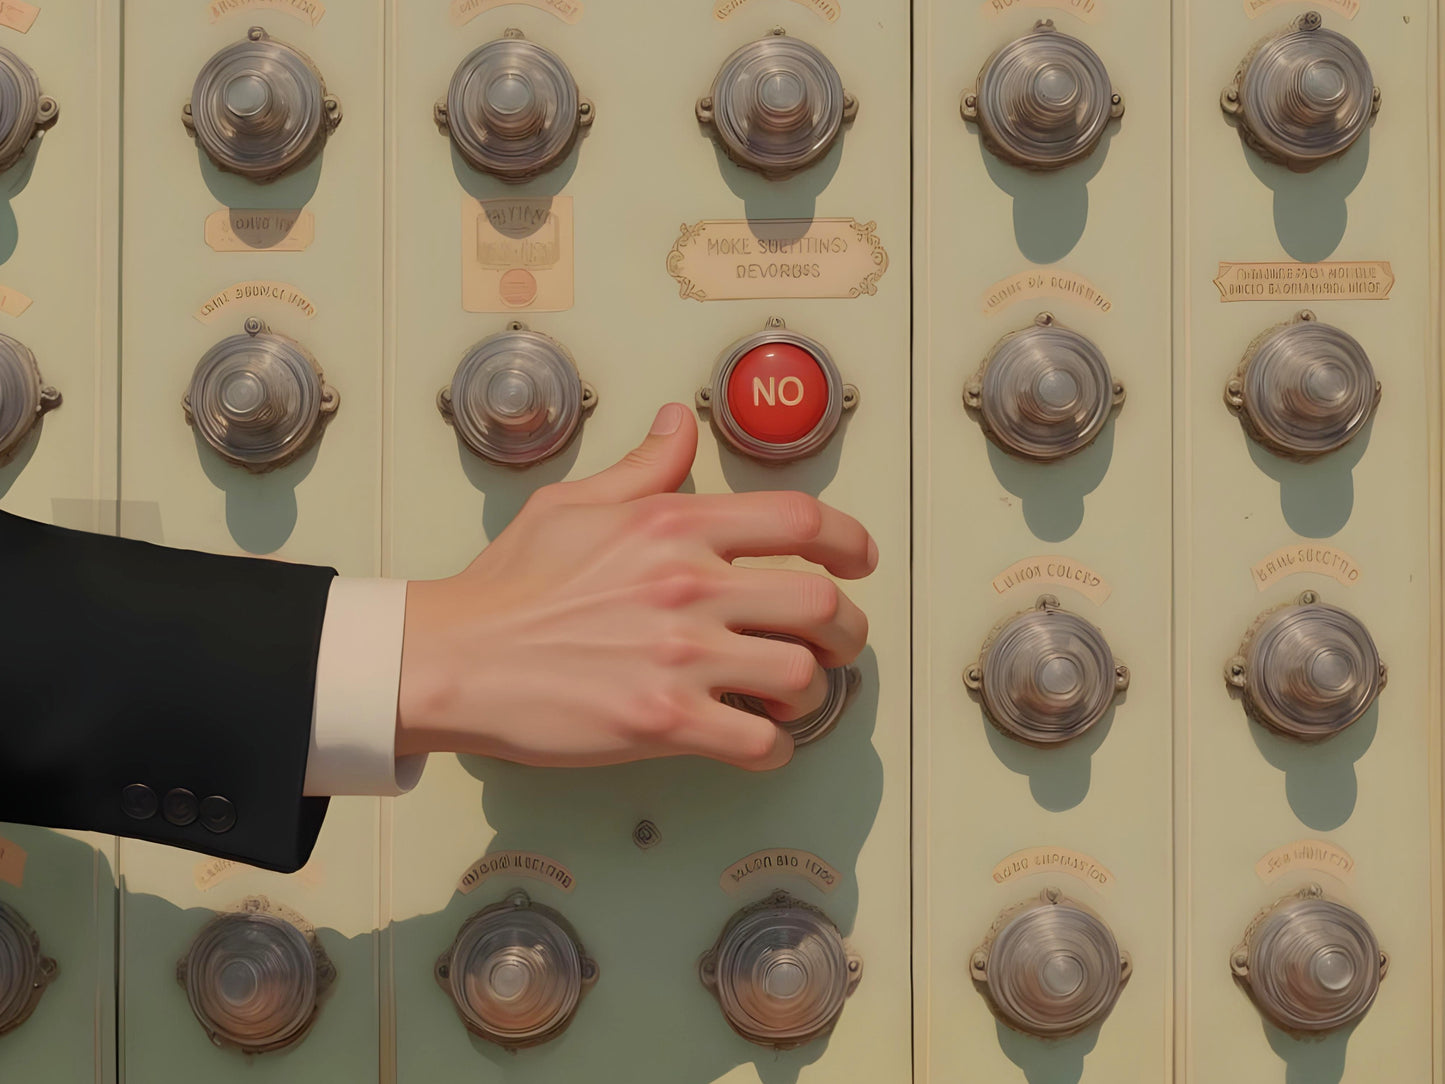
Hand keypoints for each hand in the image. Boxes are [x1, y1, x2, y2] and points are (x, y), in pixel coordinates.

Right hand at [395, 402, 876, 770]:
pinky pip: (761, 743)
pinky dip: (774, 747)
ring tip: (788, 694)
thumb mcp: (572, 503)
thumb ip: (644, 468)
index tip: (860, 560)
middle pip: (821, 604)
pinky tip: (756, 739)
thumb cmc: (510, 586)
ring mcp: (679, 657)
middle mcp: (688, 586)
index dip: (850, 541)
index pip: (799, 521)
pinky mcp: (663, 721)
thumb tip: (678, 424)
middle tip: (837, 641)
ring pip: (802, 676)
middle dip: (847, 628)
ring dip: (810, 691)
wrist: (457, 658)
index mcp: (674, 526)